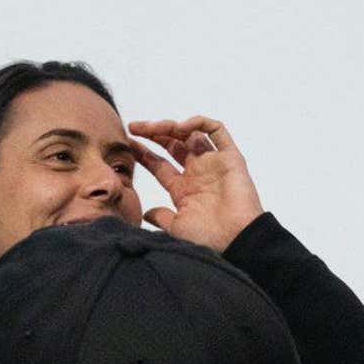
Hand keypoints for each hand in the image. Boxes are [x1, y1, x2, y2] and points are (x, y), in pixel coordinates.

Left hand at [129, 116, 263, 251]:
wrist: (235, 240)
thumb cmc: (208, 239)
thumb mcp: (176, 228)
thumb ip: (161, 217)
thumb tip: (145, 213)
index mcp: (183, 190)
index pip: (159, 165)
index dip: (143, 152)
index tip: (128, 142)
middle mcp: (197, 174)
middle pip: (173, 145)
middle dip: (154, 134)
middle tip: (135, 127)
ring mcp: (213, 164)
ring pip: (191, 134)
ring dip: (171, 127)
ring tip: (154, 127)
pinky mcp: (230, 158)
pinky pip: (217, 132)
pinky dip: (199, 123)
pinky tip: (181, 127)